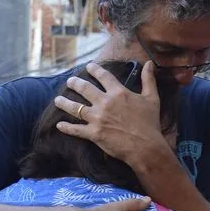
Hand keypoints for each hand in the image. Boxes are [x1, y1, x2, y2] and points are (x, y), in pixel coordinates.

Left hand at [54, 61, 168, 169]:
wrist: (145, 147)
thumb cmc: (150, 123)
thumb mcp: (152, 98)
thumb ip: (149, 80)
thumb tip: (149, 63)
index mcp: (118, 92)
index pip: (103, 76)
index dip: (94, 69)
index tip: (88, 66)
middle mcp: (105, 102)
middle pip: (84, 88)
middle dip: (75, 83)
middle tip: (70, 81)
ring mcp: (97, 118)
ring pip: (75, 107)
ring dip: (64, 102)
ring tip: (57, 100)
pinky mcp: (94, 133)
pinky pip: (76, 129)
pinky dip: (66, 127)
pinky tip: (59, 125)